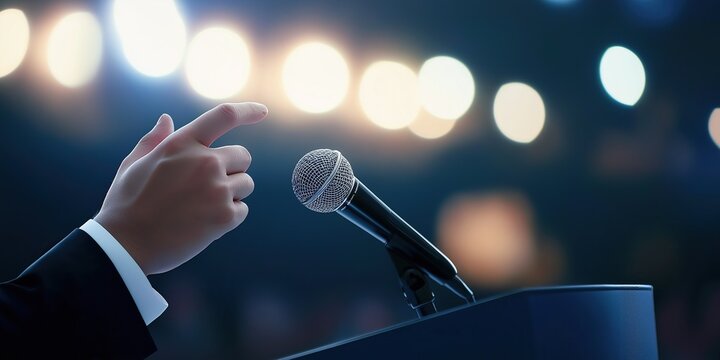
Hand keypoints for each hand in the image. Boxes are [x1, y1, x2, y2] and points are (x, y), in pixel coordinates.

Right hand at [95, 103, 267, 274]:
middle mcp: (204, 161)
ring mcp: (217, 188)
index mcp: (181, 144)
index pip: (223, 116)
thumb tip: (166, 119)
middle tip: (207, 186)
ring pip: (246, 183)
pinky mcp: (225, 215)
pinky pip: (243, 209)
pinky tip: (203, 223)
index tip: (262, 111)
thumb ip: (154, 140)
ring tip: (200, 207)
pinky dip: (229, 216)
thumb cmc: (125, 204)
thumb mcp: (133, 165)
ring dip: (231, 194)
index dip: (247, 111)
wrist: (125, 245)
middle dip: (232, 168)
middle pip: (243, 155)